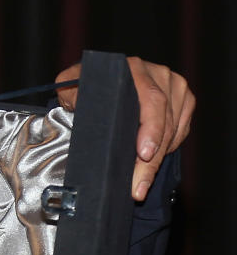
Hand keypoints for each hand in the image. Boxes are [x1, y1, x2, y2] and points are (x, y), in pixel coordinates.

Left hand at [56, 56, 194, 200]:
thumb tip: (79, 110)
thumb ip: (73, 95)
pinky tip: (151, 164)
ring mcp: (173, 86)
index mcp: (132, 68)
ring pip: (173, 130)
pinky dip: (168, 149)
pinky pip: (181, 130)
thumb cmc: (87, 84)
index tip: (143, 154)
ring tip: (140, 184)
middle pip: (163, 121)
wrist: (105, 79)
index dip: (150, 129)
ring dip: (159, 161)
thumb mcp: (72, 85)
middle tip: (138, 186)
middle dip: (151, 160)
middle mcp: (157, 74)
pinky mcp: (183, 99)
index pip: (150, 100)